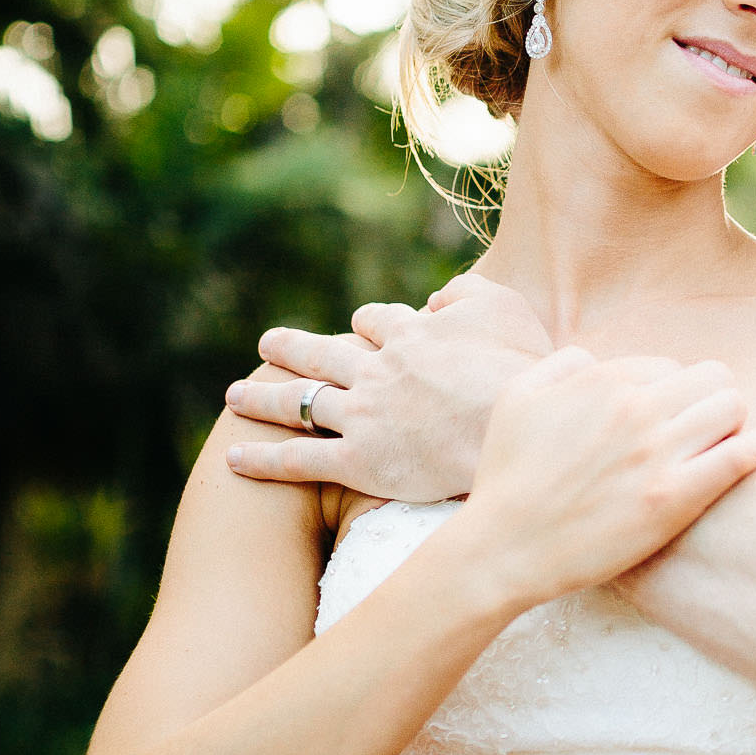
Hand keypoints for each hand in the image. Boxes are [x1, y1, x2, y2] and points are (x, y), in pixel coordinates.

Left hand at [223, 274, 549, 500]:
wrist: (513, 421)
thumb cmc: (521, 366)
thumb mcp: (506, 307)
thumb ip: (468, 292)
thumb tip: (438, 296)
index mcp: (410, 335)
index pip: (376, 322)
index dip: (368, 325)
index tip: (364, 327)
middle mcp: (376, 371)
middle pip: (323, 356)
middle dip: (292, 349)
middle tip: (268, 345)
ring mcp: (362, 416)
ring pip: (301, 403)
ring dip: (263, 398)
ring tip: (235, 396)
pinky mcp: (359, 462)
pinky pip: (300, 461)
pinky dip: (264, 460)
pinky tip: (234, 458)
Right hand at [463, 345, 755, 606]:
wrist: (504, 549)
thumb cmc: (507, 477)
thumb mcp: (516, 398)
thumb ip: (561, 364)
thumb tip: (596, 358)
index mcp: (601, 381)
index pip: (671, 367)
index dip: (673, 392)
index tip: (669, 418)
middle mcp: (633, 408)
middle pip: (713, 378)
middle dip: (712, 398)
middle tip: (704, 429)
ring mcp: (656, 453)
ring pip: (732, 407)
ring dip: (734, 422)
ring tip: (722, 444)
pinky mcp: (673, 499)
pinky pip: (741, 456)